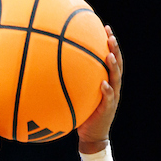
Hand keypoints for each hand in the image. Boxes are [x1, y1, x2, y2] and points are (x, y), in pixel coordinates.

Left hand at [77, 25, 121, 151]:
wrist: (90, 134)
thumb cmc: (80, 110)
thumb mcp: (74, 92)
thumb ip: (68, 78)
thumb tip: (44, 62)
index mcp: (104, 79)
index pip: (109, 57)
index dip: (109, 43)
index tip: (104, 27)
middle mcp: (111, 85)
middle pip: (116, 64)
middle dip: (114, 49)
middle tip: (110, 36)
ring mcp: (112, 97)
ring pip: (116, 79)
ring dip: (114, 66)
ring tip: (109, 55)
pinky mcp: (108, 109)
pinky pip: (108, 98)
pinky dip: (107, 91)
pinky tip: (103, 84)